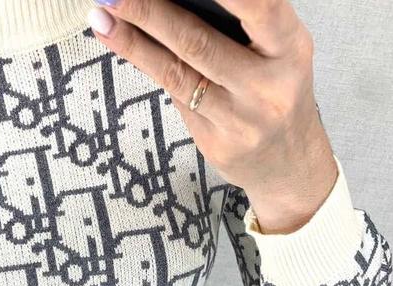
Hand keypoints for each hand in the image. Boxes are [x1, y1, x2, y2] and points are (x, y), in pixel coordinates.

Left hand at [87, 0, 332, 201]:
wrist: (289, 164)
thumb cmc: (276, 91)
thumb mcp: (277, 51)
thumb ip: (240, 23)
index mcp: (291, 47)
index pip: (259, 8)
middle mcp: (267, 85)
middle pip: (199, 42)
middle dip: (152, 12)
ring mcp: (239, 119)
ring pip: (177, 73)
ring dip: (134, 41)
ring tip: (102, 16)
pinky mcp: (216, 142)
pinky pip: (174, 96)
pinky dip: (145, 63)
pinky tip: (119, 41)